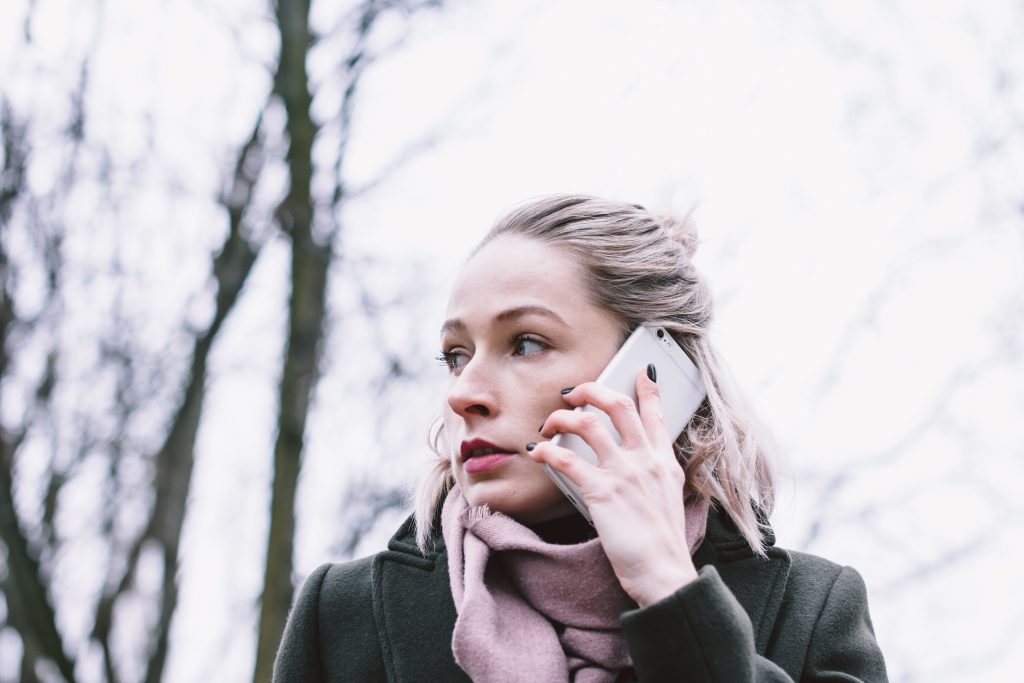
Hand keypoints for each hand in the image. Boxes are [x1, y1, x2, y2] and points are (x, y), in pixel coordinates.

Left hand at [529, 368, 698, 606]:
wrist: (664, 574)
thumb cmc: (662, 545)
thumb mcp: (670, 499)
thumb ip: (656, 476)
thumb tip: (641, 465)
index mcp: (664, 462)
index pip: (656, 414)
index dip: (647, 389)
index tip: (640, 372)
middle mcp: (645, 461)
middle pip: (618, 405)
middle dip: (591, 390)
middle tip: (572, 393)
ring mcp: (624, 474)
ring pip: (588, 424)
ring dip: (562, 419)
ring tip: (548, 425)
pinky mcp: (602, 493)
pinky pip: (567, 460)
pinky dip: (547, 452)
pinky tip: (537, 452)